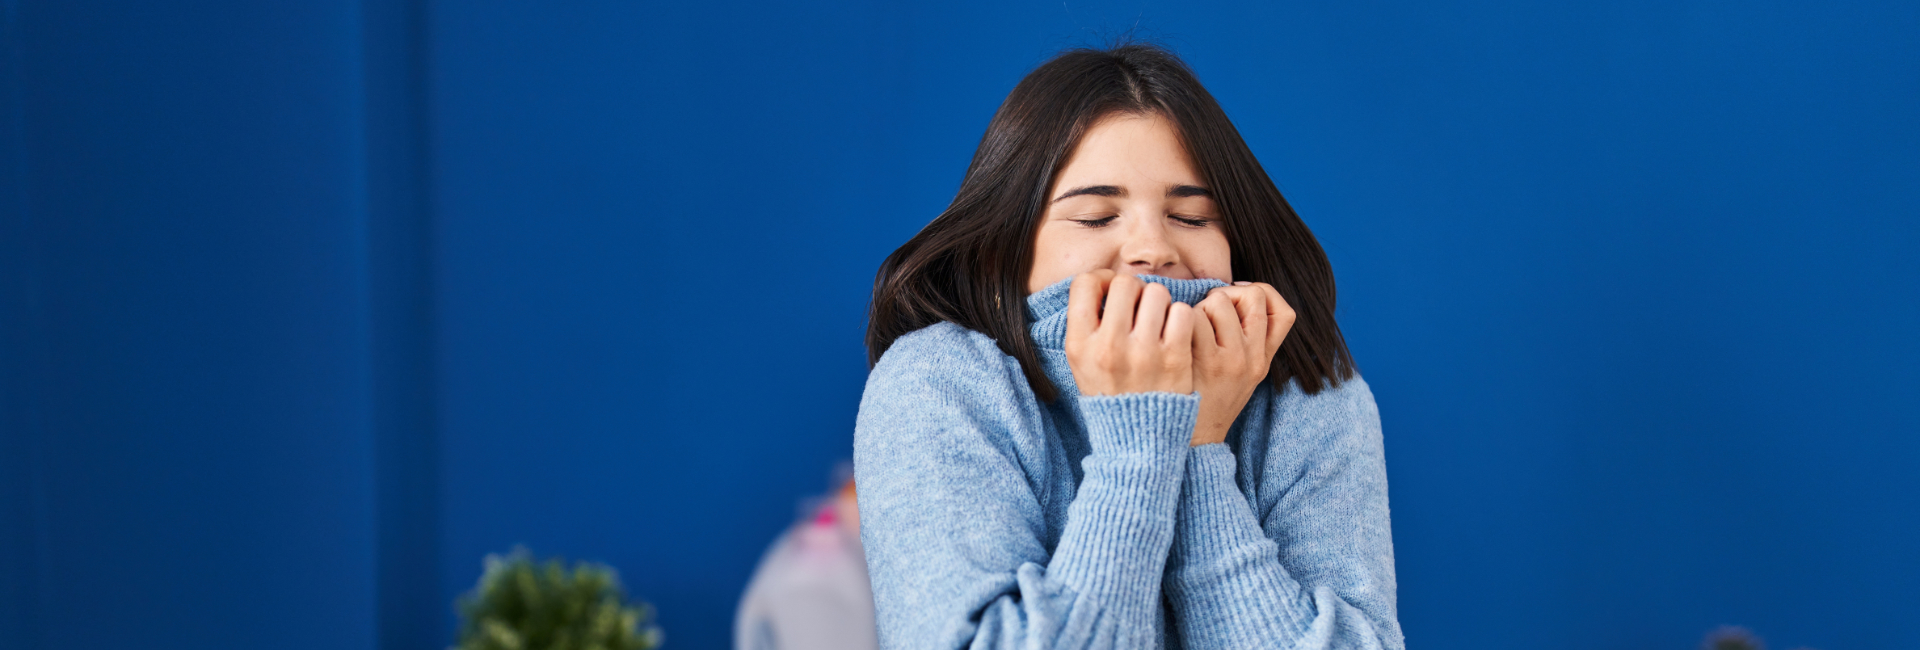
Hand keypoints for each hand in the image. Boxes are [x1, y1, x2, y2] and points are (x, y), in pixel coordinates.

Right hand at [1064, 270, 1196, 395]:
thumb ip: (1085, 323)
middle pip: (1124, 283)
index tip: (1110, 292)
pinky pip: (1182, 311)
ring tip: (1157, 321)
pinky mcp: (1175, 358)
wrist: (1138, 438)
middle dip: (1134, 290)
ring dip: (1159, 302)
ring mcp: (1144, 352)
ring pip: (1156, 292)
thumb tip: (1103, 281)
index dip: (1100, 280)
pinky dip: (1180, 317)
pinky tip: (1174, 332)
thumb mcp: (1081, 362)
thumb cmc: (1110, 392)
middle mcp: (1109, 346)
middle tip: (1138, 308)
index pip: (1084, 284)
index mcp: (1080, 345)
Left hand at [1188, 281, 1293, 445]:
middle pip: (1252, 295)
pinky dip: (1181, 321)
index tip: (1235, 301)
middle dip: (1226, 295)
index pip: (1285, 312)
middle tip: (1207, 313)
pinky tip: (1176, 339)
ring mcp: (1232, 360)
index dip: (1260, 294)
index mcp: (1263, 360)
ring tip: (1189, 329)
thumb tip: (1230, 297)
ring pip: (1220, 301)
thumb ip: (1245, 342)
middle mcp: (1253, 358)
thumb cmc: (1208, 400)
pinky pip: (1193, 318)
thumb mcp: (1240, 376)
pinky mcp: (1205, 362)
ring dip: (1199, 307)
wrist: (1193, 440)